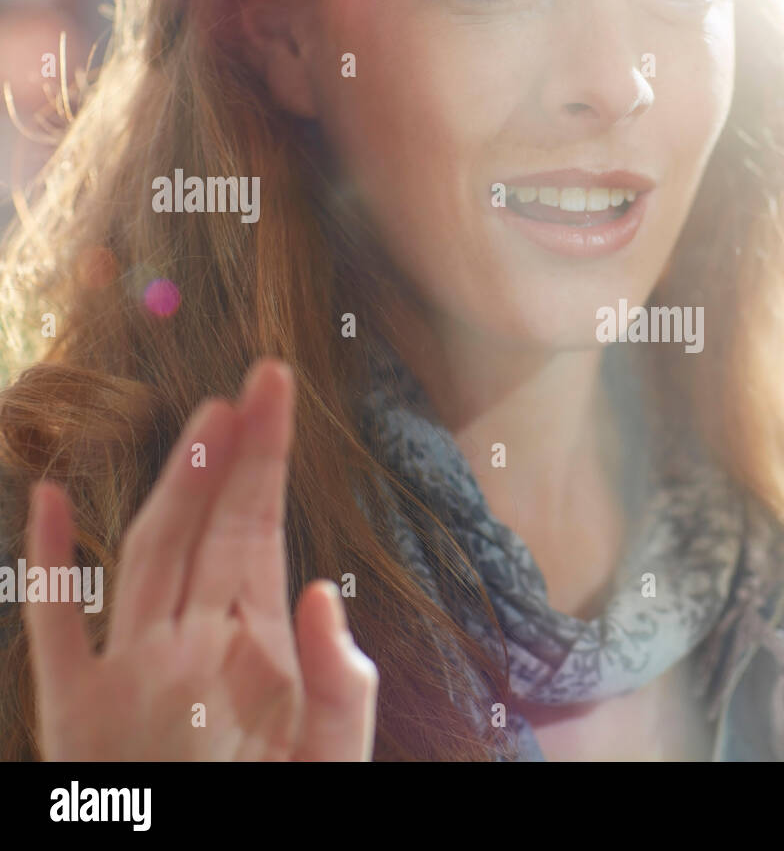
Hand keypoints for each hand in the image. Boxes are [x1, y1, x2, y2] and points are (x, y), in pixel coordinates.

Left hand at [21, 359, 378, 759]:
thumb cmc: (280, 814)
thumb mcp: (332, 762)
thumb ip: (336, 683)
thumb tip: (322, 589)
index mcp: (245, 654)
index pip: (255, 526)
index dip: (265, 453)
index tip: (274, 386)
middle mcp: (175, 648)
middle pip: (201, 522)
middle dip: (228, 447)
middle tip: (251, 381)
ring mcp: (116, 673)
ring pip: (143, 550)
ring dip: (170, 478)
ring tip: (200, 418)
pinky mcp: (69, 711)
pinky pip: (49, 623)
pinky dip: (43, 559)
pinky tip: (48, 494)